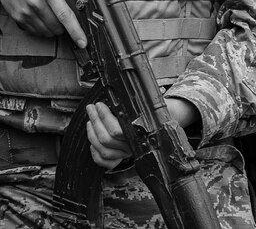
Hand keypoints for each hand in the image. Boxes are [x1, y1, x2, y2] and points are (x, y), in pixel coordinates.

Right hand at [0, 0, 86, 47]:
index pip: (64, 15)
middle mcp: (36, 3)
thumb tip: (78, 1)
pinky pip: (35, 31)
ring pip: (46, 32)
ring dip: (54, 29)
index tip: (83, 42)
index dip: (75, 30)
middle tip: (66, 19)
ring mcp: (25, 12)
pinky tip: (43, 18)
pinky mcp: (17, 18)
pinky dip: (42, 29)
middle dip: (65, 27)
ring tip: (54, 17)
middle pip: (57, 27)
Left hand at [85, 99, 200, 169]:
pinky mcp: (121, 159)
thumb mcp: (149, 106)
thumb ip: (138, 103)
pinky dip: (95, 153)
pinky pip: (105, 162)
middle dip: (96, 121)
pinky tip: (93, 141)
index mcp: (140, 133)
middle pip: (106, 139)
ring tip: (91, 120)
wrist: (164, 127)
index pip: (117, 131)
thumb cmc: (155, 115)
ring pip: (103, 150)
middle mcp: (132, 146)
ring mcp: (126, 154)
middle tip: (91, 109)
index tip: (99, 105)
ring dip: (92, 134)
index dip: (104, 117)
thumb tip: (125, 93)